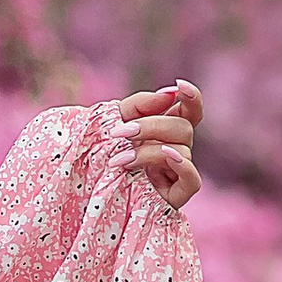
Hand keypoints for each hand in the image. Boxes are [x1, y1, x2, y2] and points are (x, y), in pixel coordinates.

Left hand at [114, 78, 202, 208]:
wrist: (89, 192)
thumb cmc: (103, 154)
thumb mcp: (117, 121)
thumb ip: (141, 104)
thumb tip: (169, 92)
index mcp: (165, 131)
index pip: (190, 111)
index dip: (191, 98)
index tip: (179, 86)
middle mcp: (176, 149)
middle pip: (183, 128)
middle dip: (151, 125)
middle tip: (120, 132)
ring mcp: (177, 173)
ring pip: (181, 150)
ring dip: (147, 151)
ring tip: (118, 160)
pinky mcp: (176, 194)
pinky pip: (193, 178)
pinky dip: (181, 165)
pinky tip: (164, 156)